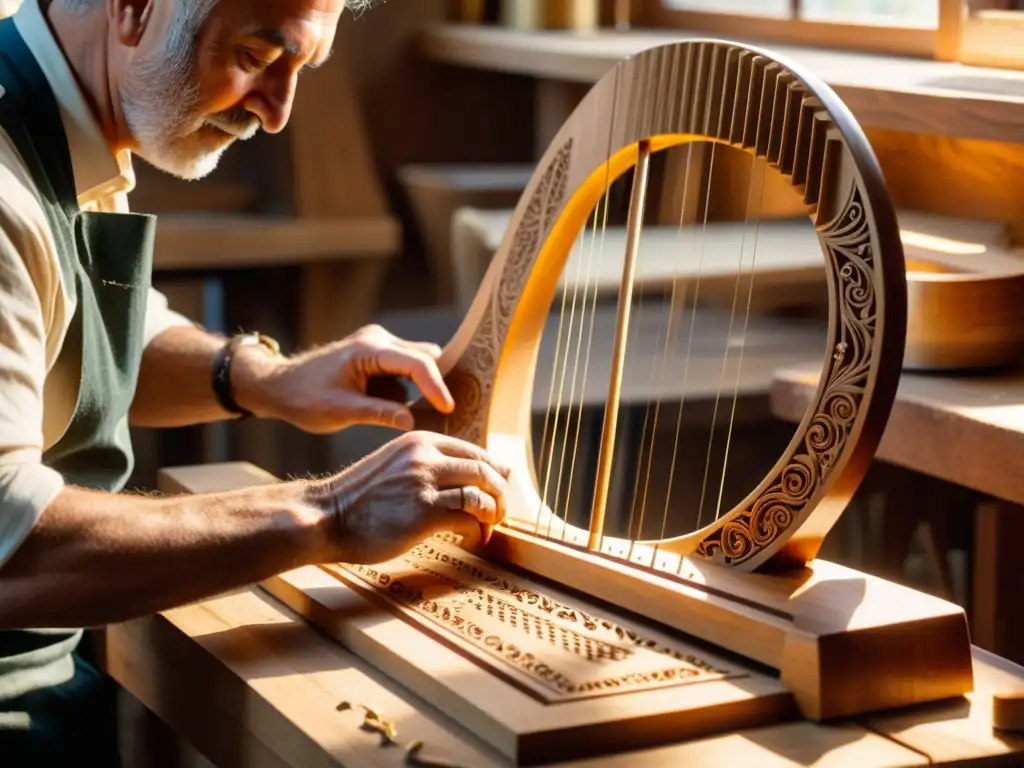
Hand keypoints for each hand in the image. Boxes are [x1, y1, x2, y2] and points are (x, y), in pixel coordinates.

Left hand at [236, 324, 453, 432]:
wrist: (280, 386)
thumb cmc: (304, 397)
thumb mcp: (340, 410)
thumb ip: (378, 414)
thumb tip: (412, 423)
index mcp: (369, 349)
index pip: (416, 363)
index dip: (436, 386)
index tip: (449, 408)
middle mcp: (378, 340)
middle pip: (425, 358)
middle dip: (435, 385)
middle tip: (449, 413)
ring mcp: (378, 346)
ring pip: (417, 364)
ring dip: (420, 390)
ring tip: (423, 417)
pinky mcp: (377, 358)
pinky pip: (404, 373)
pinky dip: (407, 392)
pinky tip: (400, 412)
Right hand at [314, 431, 510, 563]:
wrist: (325, 517)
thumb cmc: (361, 499)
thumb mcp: (397, 465)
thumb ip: (430, 466)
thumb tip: (469, 477)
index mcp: (421, 441)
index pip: (476, 451)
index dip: (494, 473)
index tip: (498, 491)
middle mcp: (426, 456)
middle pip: (486, 470)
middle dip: (501, 495)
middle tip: (500, 514)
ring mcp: (425, 483)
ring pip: (483, 493)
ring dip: (494, 514)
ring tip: (488, 528)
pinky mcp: (424, 513)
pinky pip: (469, 518)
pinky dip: (479, 531)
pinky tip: (472, 540)